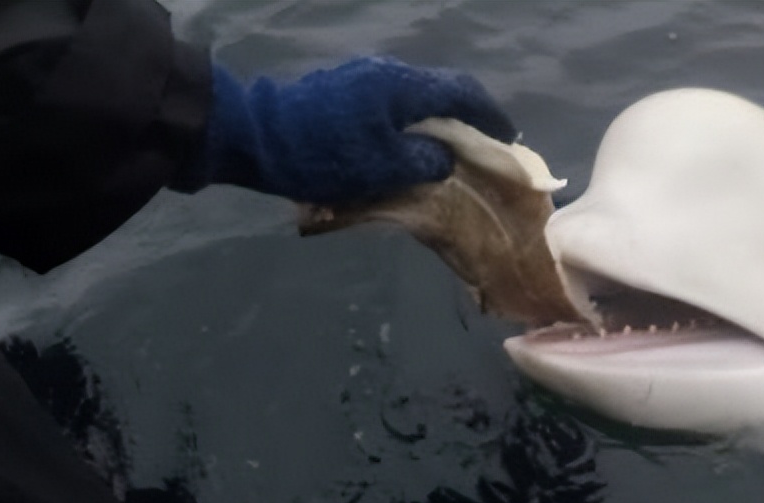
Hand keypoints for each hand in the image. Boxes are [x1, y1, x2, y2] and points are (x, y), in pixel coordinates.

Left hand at [174, 57, 517, 203]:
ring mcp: (364, 78)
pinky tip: (408, 146)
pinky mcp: (345, 90)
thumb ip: (425, 162)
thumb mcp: (383, 169)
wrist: (255, 137)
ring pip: (416, 98)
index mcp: (404, 87)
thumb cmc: (323, 155)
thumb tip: (444, 159)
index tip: (508, 140)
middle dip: (467, 119)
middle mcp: (388, 74)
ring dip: (437, 123)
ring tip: (448, 152)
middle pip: (442, 91)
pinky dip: (412, 123)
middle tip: (482, 148)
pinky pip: (393, 103)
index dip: (491, 117)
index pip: (464, 94)